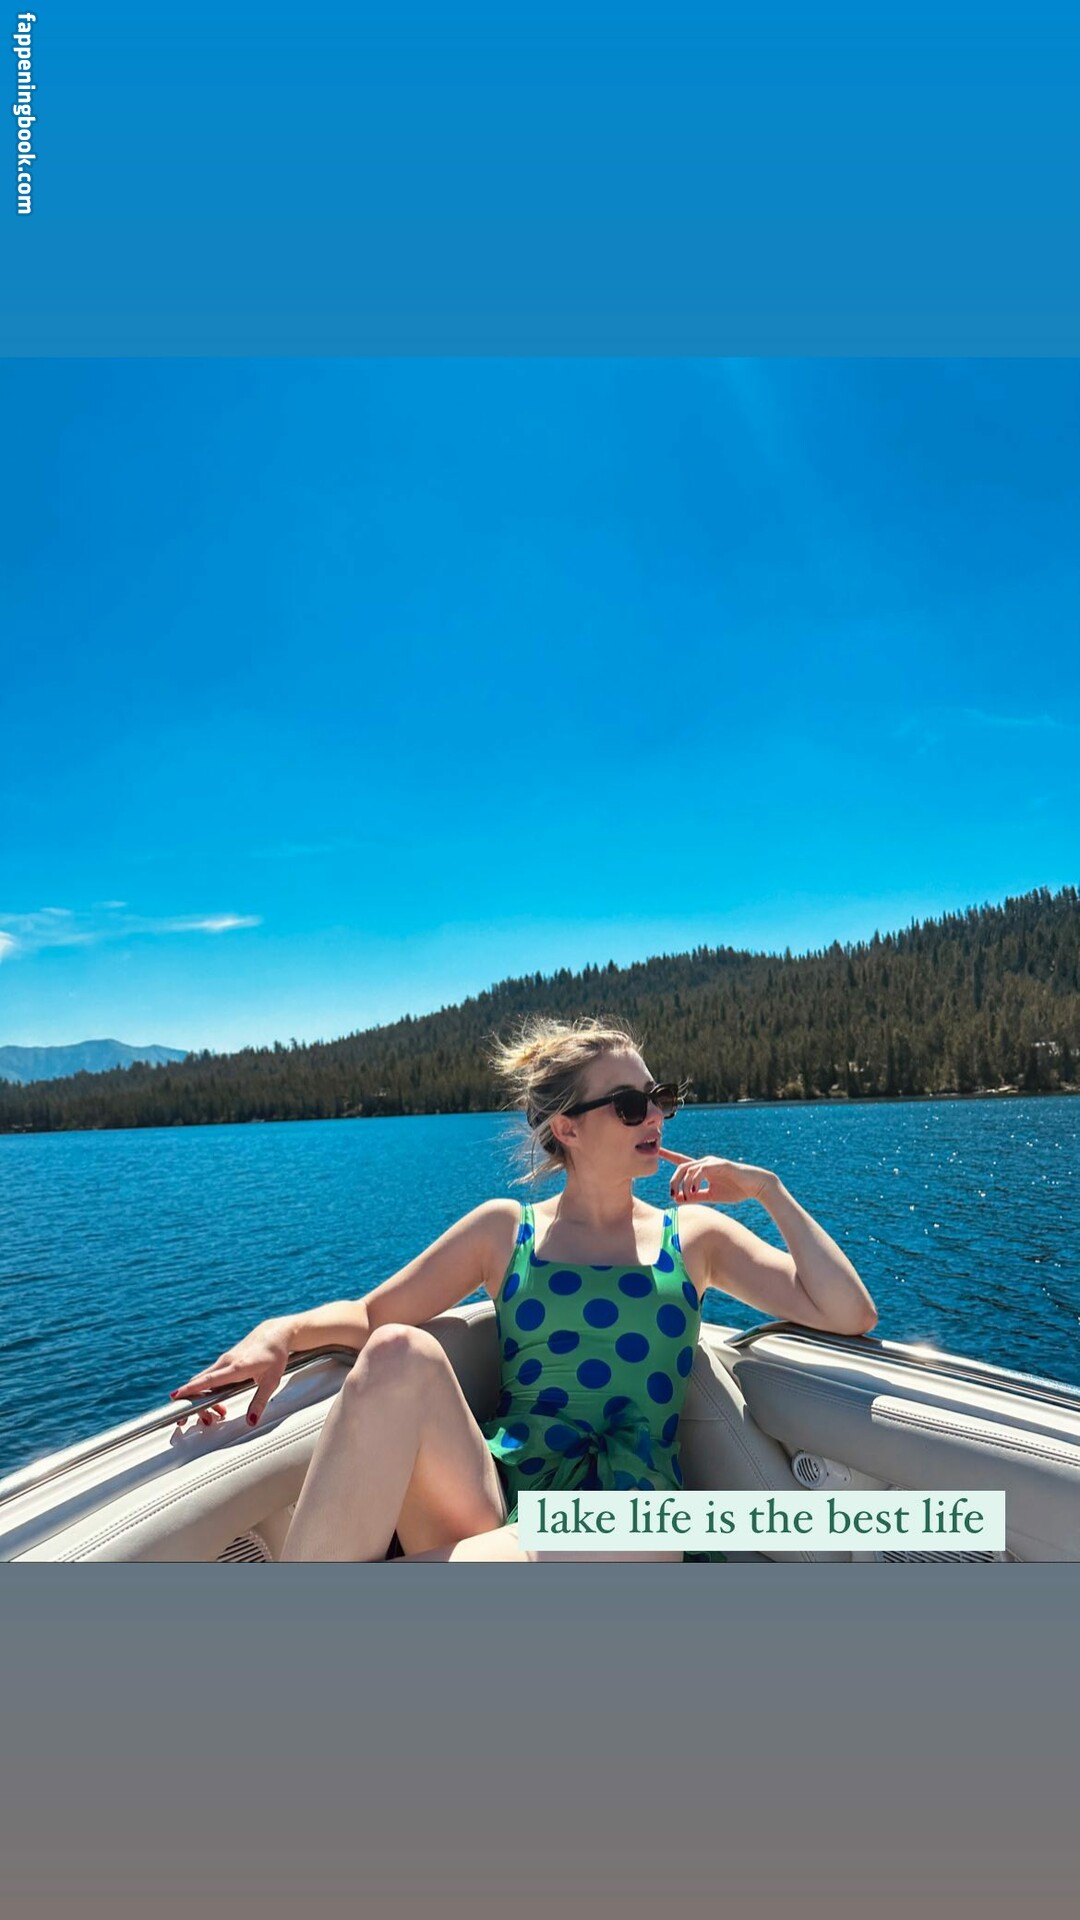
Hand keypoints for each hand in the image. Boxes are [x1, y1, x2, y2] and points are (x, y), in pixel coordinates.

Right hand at [170, 1316, 293, 1429]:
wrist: (275, 1334)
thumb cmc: (275, 1356)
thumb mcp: (272, 1381)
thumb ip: (259, 1402)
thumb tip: (251, 1421)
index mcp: (236, 1367)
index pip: (209, 1380)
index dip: (192, 1389)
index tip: (176, 1397)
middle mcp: (226, 1362)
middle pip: (200, 1382)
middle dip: (191, 1402)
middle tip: (193, 1420)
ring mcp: (223, 1360)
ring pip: (204, 1380)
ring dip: (202, 1399)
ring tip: (217, 1415)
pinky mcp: (224, 1361)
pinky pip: (209, 1377)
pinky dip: (207, 1391)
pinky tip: (218, 1403)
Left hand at [658, 1148, 771, 1205]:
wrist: (755, 1187)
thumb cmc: (735, 1190)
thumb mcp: (711, 1196)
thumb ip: (696, 1196)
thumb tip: (678, 1199)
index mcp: (703, 1169)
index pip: (682, 1161)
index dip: (669, 1155)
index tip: (657, 1152)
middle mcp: (706, 1162)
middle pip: (681, 1167)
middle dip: (674, 1181)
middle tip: (672, 1195)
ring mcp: (712, 1162)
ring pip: (689, 1169)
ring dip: (683, 1184)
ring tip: (684, 1197)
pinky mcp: (720, 1165)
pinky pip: (701, 1170)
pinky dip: (694, 1181)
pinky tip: (694, 1191)